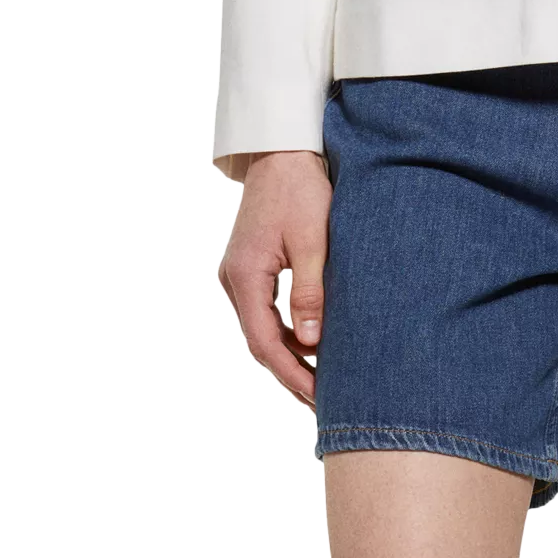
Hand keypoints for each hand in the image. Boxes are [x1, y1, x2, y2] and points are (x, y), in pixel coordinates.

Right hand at [218, 149, 332, 406]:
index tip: (319, 398)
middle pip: (260, 344)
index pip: (265, 342)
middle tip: (324, 405)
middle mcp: (234, 280)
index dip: (291, 374)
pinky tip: (313, 352)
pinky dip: (288, 338)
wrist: (282, 153)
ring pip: (262, 333)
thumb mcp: (314, 242)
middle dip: (291, 376)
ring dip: (290, 360)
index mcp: (245, 276)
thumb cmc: (302, 191)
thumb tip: (312, 344)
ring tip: (322, 387)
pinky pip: (266, 316)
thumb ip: (312, 293)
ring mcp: (239, 276)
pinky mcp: (250, 271)